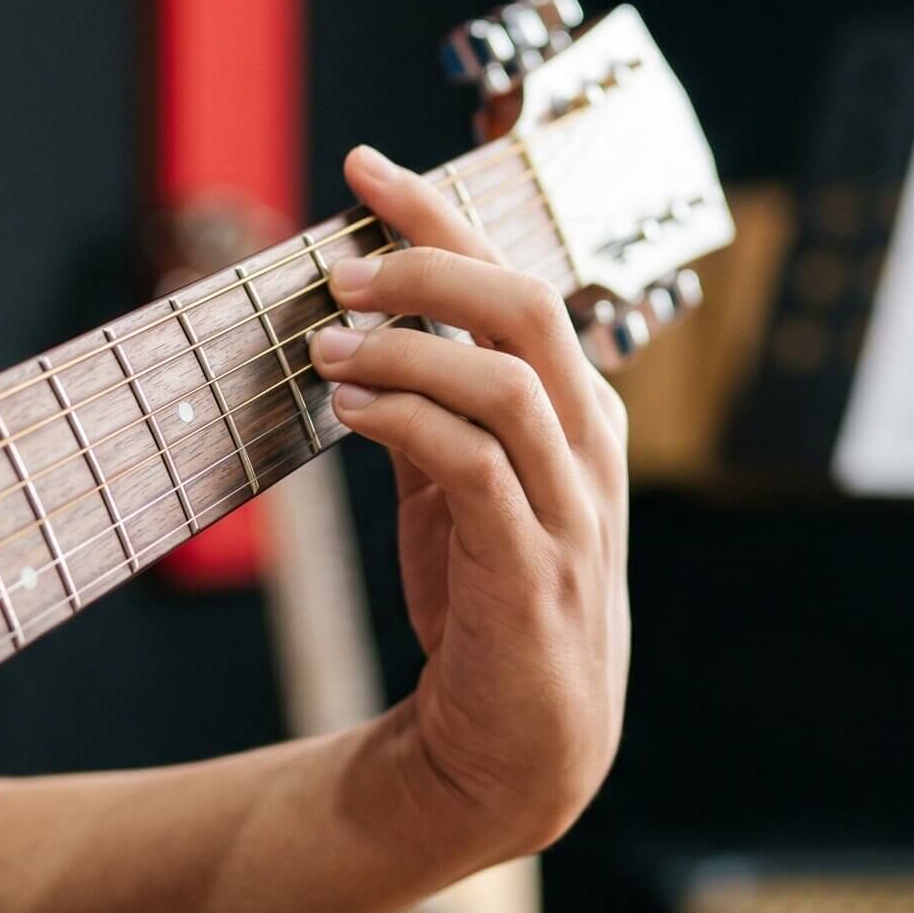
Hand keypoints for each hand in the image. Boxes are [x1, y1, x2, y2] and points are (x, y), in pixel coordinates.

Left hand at [311, 144, 631, 864]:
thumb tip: (362, 330)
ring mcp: (571, 508)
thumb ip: (429, 409)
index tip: (363, 165)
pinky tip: (349, 412)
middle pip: (528, 309)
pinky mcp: (532, 568)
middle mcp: (586, 446)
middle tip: (344, 267)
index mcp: (574, 411)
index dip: (441, 215)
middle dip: (432, 265)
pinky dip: (408, 423)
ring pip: (504, 382)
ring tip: (328, 349)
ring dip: (407, 351)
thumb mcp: (456, 489)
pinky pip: (475, 467)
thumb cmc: (489, 604)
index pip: (515, 282)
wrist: (518, 747)